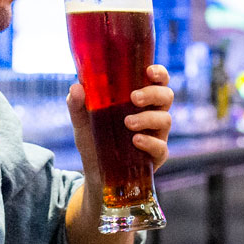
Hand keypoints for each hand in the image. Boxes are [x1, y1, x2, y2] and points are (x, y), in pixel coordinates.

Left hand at [66, 65, 174, 183]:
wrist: (94, 172)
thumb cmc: (93, 139)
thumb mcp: (82, 121)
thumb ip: (77, 104)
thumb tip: (76, 87)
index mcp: (140, 99)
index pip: (158, 80)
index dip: (159, 73)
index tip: (148, 71)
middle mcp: (152, 114)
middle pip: (166, 96)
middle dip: (153, 94)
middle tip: (134, 98)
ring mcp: (157, 135)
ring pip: (165, 120)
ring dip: (147, 118)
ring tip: (127, 123)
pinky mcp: (156, 156)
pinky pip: (161, 148)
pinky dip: (150, 142)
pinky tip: (136, 141)